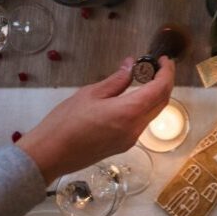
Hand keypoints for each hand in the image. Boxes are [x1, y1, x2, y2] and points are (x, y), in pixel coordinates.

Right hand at [18, 56, 175, 182]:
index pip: (161, 89)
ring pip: (153, 114)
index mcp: (129, 112)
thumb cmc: (65, 122)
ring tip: (144, 78)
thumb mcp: (90, 94)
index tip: (163, 60)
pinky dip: (144, 107)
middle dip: (164, 82)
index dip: (167, 72)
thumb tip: (131, 65)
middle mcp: (135, 128)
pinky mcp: (123, 146)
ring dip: (155, 96)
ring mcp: (130, 140)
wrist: (49, 155)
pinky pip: (141, 123)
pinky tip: (133, 97)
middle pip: (161, 102)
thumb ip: (116, 80)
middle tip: (156, 66)